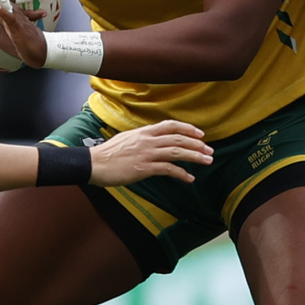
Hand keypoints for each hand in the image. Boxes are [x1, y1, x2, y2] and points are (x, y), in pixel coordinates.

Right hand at [86, 120, 212, 185]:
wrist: (94, 164)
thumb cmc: (108, 154)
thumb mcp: (127, 139)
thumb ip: (142, 139)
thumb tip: (154, 140)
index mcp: (144, 132)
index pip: (171, 125)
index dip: (188, 128)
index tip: (200, 134)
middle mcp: (148, 140)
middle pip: (179, 138)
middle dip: (197, 145)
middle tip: (210, 151)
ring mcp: (147, 153)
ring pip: (177, 152)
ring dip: (195, 157)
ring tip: (207, 161)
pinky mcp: (144, 168)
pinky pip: (168, 169)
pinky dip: (181, 174)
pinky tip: (190, 178)